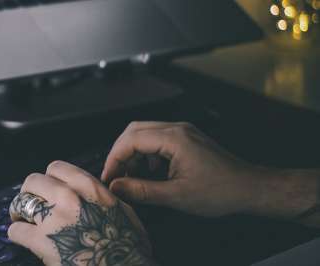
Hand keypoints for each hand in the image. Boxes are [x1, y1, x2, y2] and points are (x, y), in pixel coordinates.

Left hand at [8, 161, 155, 265]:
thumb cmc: (128, 248)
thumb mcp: (123, 212)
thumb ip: (103, 197)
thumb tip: (97, 193)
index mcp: (89, 188)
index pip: (56, 168)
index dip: (48, 179)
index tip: (48, 189)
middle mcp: (69, 197)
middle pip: (33, 181)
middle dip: (30, 193)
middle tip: (31, 204)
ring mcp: (53, 218)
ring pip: (21, 203)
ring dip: (19, 212)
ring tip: (22, 220)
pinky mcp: (41, 241)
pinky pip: (15, 230)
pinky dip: (16, 234)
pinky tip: (22, 239)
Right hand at [101, 121, 264, 216]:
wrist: (250, 188)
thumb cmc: (219, 192)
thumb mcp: (176, 196)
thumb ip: (142, 190)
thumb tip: (115, 187)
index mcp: (174, 139)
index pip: (131, 140)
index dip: (114, 158)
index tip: (108, 178)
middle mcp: (177, 129)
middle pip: (134, 131)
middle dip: (120, 153)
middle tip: (115, 176)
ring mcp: (182, 132)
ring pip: (144, 134)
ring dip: (133, 154)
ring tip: (131, 177)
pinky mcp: (186, 139)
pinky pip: (157, 140)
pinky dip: (147, 155)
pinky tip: (150, 174)